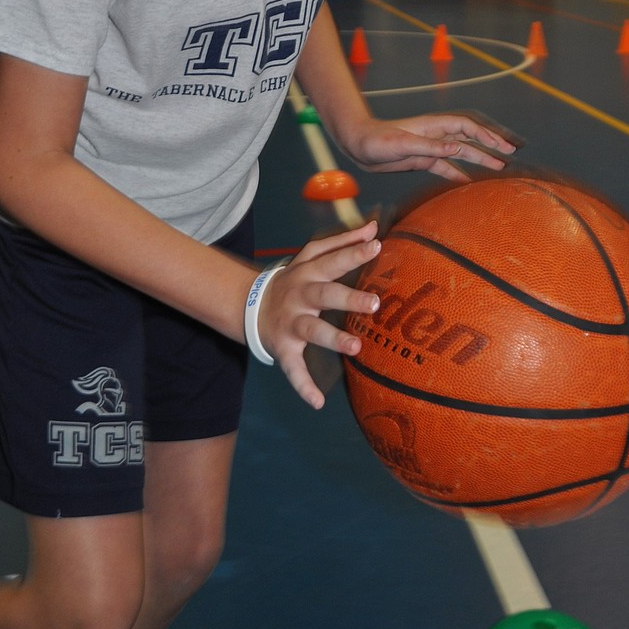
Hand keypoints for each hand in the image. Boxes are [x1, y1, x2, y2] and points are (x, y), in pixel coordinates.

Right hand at [255, 220, 381, 408]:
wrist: (251, 306)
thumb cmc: (295, 280)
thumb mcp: (311, 257)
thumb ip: (342, 241)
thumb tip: (374, 226)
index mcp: (307, 273)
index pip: (333, 260)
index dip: (353, 252)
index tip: (377, 245)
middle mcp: (299, 296)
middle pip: (324, 295)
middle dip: (348, 298)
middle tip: (375, 303)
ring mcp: (291, 323)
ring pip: (312, 331)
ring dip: (333, 339)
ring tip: (356, 347)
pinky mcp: (284, 348)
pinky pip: (293, 369)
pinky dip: (303, 386)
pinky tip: (318, 402)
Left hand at [341, 111, 518, 181]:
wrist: (357, 145)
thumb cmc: (375, 141)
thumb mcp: (401, 144)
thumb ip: (429, 146)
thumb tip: (457, 147)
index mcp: (433, 127)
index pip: (466, 128)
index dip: (486, 135)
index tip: (503, 146)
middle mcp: (435, 136)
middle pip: (470, 138)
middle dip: (490, 145)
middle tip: (510, 155)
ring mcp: (430, 148)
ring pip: (461, 153)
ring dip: (479, 159)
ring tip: (499, 169)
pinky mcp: (422, 160)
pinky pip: (446, 167)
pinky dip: (459, 175)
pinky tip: (470, 184)